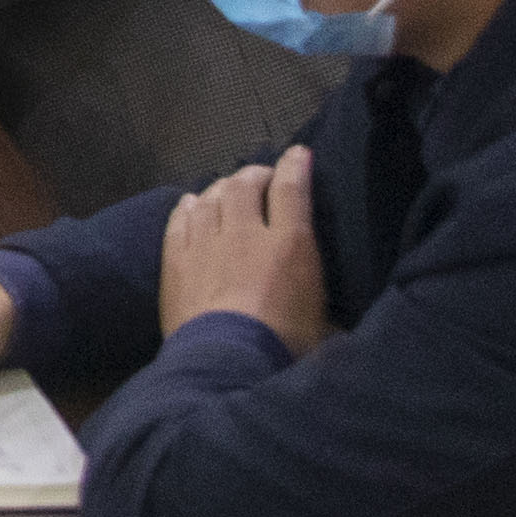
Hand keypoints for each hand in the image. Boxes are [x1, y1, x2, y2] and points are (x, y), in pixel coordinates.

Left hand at [159, 153, 328, 350]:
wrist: (226, 363)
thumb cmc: (284, 349)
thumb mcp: (323, 327)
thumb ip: (327, 309)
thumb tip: (339, 322)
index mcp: (290, 245)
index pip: (292, 190)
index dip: (294, 166)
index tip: (297, 154)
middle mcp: (245, 234)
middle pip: (246, 185)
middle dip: (255, 174)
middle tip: (261, 178)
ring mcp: (206, 244)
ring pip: (211, 198)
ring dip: (222, 189)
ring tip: (228, 190)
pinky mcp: (176, 260)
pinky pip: (180, 221)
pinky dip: (188, 208)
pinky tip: (191, 205)